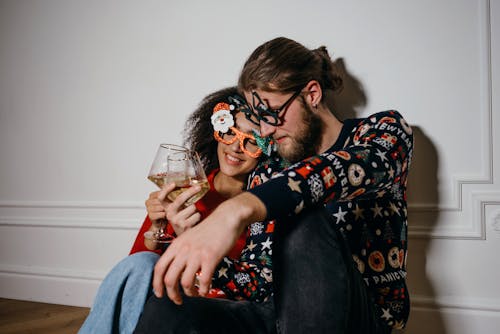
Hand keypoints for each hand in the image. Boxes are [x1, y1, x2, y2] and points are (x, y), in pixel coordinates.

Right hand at [145, 185, 173, 221]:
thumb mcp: (167, 201)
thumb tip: (176, 185)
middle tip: (174, 205)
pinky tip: (165, 216)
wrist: (161, 223)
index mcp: (152, 195)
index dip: (168, 188)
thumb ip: (169, 193)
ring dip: (167, 209)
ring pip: (161, 206)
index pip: (160, 190)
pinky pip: (161, 213)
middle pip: (160, 199)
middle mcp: (149, 201)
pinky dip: (165, 215)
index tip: (174, 184)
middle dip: (168, 202)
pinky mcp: (150, 216)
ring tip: (168, 211)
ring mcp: (149, 208)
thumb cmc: (165, 211)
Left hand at [151, 192, 266, 304]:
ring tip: (195, 294)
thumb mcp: (188, 237)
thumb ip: (180, 251)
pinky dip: (204, 290)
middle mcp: (183, 250)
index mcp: (176, 245)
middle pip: (169, 279)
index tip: (160, 294)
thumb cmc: (209, 229)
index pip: (159, 268)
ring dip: (190, 294)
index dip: (156, 284)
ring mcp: (197, 254)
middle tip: (178, 300)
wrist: (226, 218)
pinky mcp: (211, 257)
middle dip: (172, 295)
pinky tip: (206, 290)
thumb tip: (175, 269)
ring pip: (186, 282)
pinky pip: (204, 281)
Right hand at [164, 184, 201, 235]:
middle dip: (191, 191)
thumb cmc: (182, 220)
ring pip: (192, 207)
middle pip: (180, 198)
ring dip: (195, 209)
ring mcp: (176, 220)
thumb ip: (179, 200)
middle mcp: (169, 214)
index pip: (161, 197)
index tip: (173, 183)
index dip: (166, 189)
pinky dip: (198, 216)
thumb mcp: (177, 210)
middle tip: (198, 187)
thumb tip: (190, 186)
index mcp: (166, 208)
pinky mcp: (185, 225)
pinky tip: (193, 220)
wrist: (184, 236)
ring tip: (191, 215)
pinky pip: (197, 214)